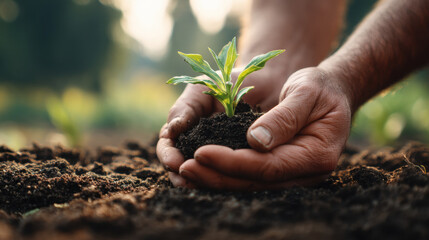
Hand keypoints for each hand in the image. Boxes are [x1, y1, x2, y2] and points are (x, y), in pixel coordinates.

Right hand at [157, 67, 286, 187]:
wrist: (263, 82)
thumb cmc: (226, 82)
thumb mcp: (202, 89)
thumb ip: (185, 108)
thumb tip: (171, 131)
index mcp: (184, 130)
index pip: (168, 147)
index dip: (168, 156)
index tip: (175, 161)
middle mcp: (198, 146)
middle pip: (181, 166)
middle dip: (181, 174)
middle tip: (186, 179)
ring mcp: (219, 155)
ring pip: (205, 174)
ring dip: (201, 182)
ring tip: (204, 185)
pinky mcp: (240, 161)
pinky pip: (231, 174)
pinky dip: (227, 179)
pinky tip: (230, 181)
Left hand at [159, 67, 351, 189]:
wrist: (331, 92)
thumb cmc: (321, 87)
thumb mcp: (307, 91)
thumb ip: (284, 116)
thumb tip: (255, 142)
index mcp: (316, 155)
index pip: (268, 166)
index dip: (232, 162)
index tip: (200, 152)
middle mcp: (305, 173)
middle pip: (256, 181)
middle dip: (218, 175)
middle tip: (184, 168)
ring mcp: (293, 175)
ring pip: (250, 184)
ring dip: (217, 179)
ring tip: (186, 171)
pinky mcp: (281, 170)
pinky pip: (250, 177)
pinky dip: (225, 174)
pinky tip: (202, 169)